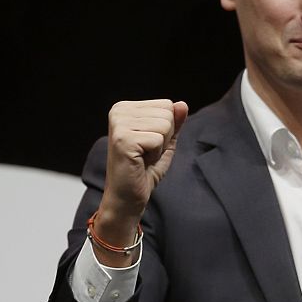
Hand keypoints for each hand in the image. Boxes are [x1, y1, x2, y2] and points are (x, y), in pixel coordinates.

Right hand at [96, 99, 188, 247]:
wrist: (127, 197)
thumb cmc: (145, 170)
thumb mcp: (165, 142)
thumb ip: (174, 122)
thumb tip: (182, 104)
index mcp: (126, 108)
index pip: (167, 104)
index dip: (166, 129)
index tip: (149, 144)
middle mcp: (119, 111)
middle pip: (167, 113)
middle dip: (164, 138)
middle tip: (146, 153)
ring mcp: (119, 124)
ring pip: (165, 125)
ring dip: (160, 146)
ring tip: (143, 157)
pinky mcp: (122, 139)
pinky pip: (158, 139)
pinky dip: (155, 154)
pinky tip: (140, 162)